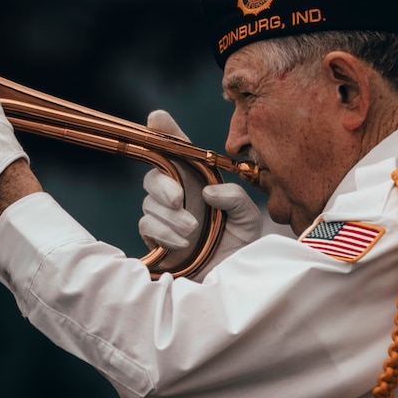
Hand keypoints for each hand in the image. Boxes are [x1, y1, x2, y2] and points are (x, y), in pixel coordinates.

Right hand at [138, 110, 262, 278]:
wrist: (231, 279)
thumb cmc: (240, 244)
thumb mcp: (249, 218)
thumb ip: (236, 198)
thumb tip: (208, 193)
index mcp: (198, 178)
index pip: (177, 149)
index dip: (164, 130)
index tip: (156, 119)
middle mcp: (177, 192)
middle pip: (153, 174)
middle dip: (163, 185)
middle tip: (179, 199)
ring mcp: (163, 214)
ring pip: (151, 203)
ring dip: (172, 218)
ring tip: (193, 232)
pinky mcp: (154, 236)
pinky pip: (148, 225)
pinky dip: (165, 233)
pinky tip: (184, 244)